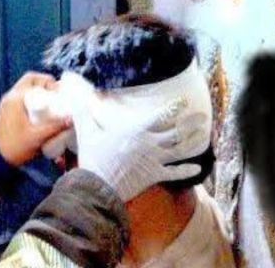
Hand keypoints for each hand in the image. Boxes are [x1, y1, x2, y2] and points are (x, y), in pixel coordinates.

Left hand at [0, 72, 71, 166]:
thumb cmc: (12, 147)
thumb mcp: (37, 137)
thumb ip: (54, 127)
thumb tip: (70, 118)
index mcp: (15, 99)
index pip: (33, 78)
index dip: (49, 82)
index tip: (59, 93)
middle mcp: (9, 98)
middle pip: (30, 82)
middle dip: (45, 88)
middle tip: (56, 98)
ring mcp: (7, 105)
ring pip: (26, 92)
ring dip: (39, 96)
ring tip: (51, 108)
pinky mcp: (7, 113)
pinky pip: (22, 101)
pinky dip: (32, 103)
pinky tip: (41, 116)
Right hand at [76, 99, 206, 201]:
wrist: (97, 187)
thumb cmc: (93, 157)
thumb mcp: (86, 130)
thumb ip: (83, 109)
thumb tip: (70, 87)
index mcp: (136, 130)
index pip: (160, 116)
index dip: (174, 108)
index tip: (185, 101)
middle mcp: (150, 143)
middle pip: (176, 132)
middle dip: (191, 123)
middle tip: (203, 117)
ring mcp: (155, 161)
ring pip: (180, 150)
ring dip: (193, 142)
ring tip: (205, 135)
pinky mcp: (155, 176)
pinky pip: (175, 173)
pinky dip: (187, 171)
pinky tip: (197, 168)